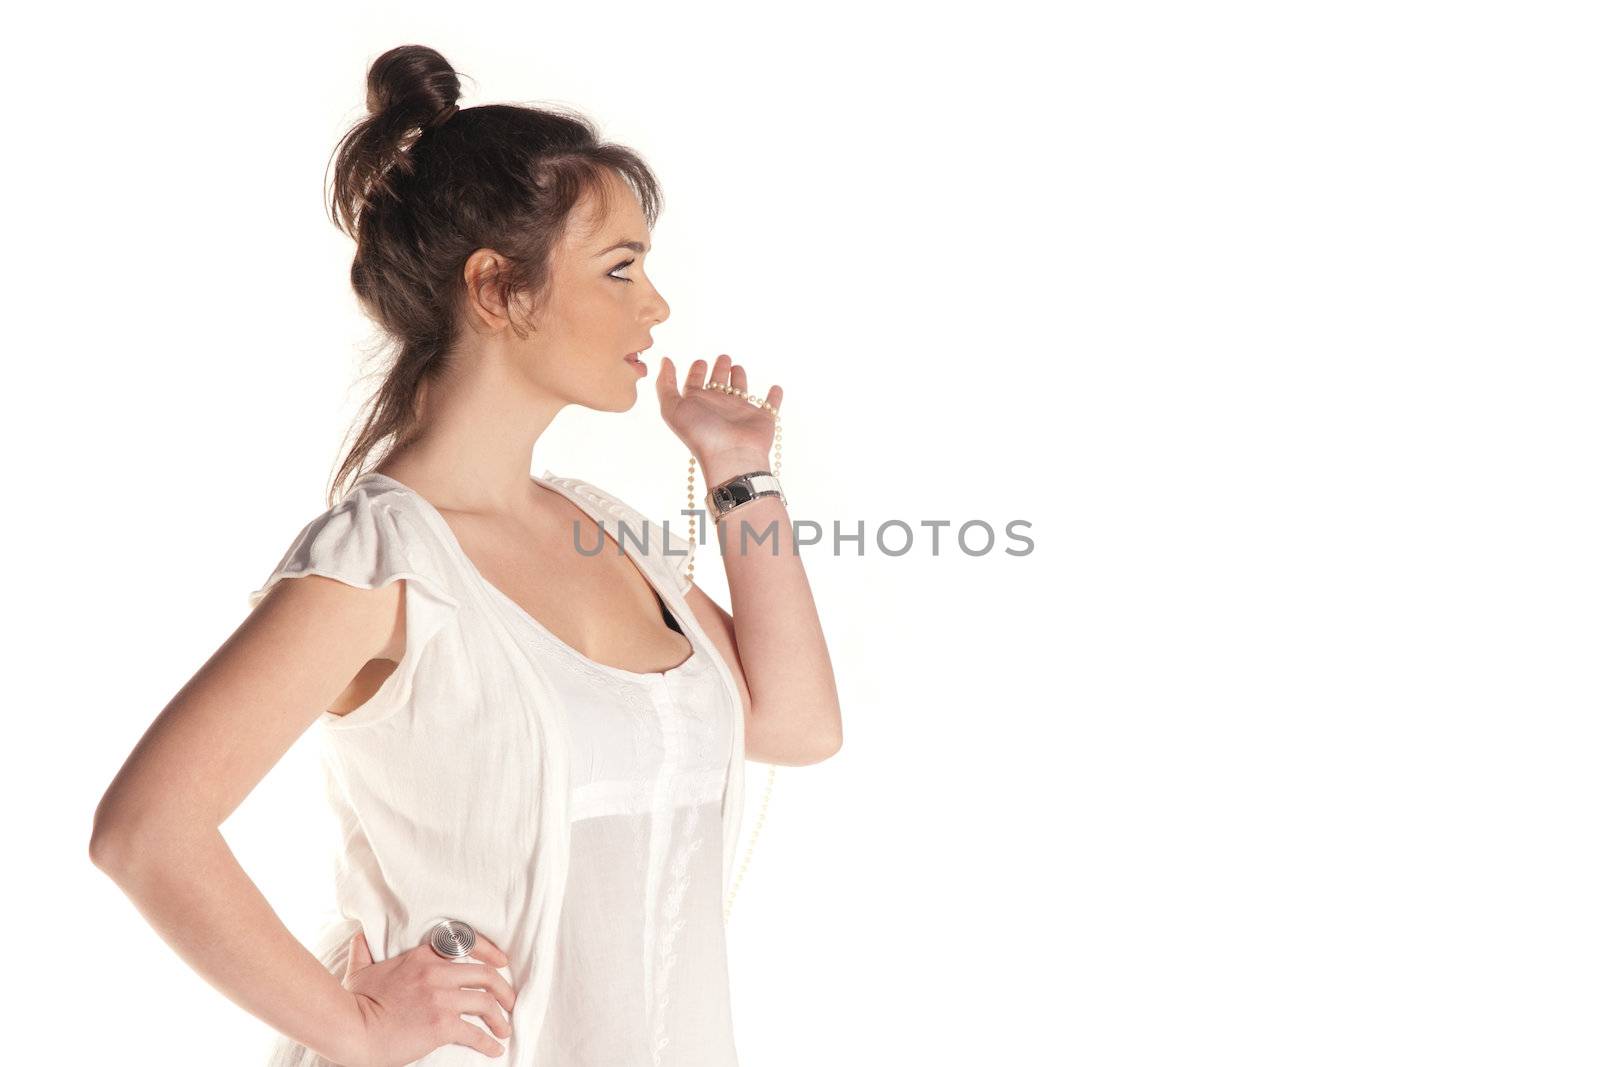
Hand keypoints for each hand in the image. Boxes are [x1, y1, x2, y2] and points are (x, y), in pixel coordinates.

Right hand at [338, 927, 516, 1065]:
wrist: (350, 1030)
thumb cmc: (353, 1003)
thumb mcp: (360, 970)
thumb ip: (364, 950)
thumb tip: (361, 936)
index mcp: (422, 956)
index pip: (467, 943)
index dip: (491, 952)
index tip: (503, 963)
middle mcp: (436, 972)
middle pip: (485, 975)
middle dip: (503, 989)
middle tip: (509, 1002)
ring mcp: (440, 998)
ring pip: (486, 1003)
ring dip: (500, 1018)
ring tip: (504, 1029)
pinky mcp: (441, 1024)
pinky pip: (475, 1033)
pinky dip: (489, 1042)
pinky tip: (495, 1049)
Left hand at [655, 353, 782, 467]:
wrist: (731, 456)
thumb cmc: (701, 434)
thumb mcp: (672, 409)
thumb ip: (665, 385)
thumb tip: (665, 361)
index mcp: (698, 404)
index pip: (695, 383)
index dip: (696, 371)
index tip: (700, 361)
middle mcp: (718, 406)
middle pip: (718, 383)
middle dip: (719, 369)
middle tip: (723, 357)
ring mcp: (740, 412)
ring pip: (741, 390)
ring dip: (739, 378)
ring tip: (738, 367)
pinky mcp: (762, 418)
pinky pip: (771, 405)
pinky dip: (774, 397)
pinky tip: (776, 388)